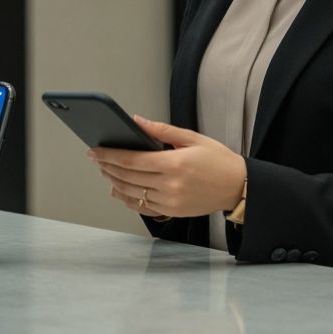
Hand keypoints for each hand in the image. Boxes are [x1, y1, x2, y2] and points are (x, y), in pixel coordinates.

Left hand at [87, 115, 246, 218]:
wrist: (237, 186)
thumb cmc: (218, 160)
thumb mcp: (192, 138)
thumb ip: (162, 130)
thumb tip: (136, 121)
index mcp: (174, 164)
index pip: (131, 160)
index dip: (109, 155)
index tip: (95, 150)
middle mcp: (170, 185)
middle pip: (127, 177)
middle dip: (107, 167)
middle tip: (96, 158)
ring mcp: (170, 202)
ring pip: (131, 193)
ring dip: (114, 182)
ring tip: (105, 171)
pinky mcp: (172, 212)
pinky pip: (142, 207)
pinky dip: (127, 199)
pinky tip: (119, 190)